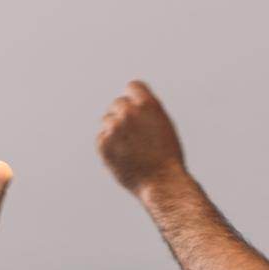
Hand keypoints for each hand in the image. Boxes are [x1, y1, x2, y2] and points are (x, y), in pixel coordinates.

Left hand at [97, 81, 185, 198]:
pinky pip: (102, 138)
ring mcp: (114, 127)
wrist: (162, 182)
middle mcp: (129, 112)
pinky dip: (109, 147)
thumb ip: (146, 111)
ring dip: (115, 132)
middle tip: (135, 137)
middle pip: (118, 104)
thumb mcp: (164, 125)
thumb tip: (129, 103)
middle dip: (123, 117)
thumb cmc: (167, 157)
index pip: (132, 87)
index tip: (136, 111)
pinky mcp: (103, 143)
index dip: (134, 100)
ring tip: (131, 150)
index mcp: (148, 104)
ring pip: (107, 121)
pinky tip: (123, 158)